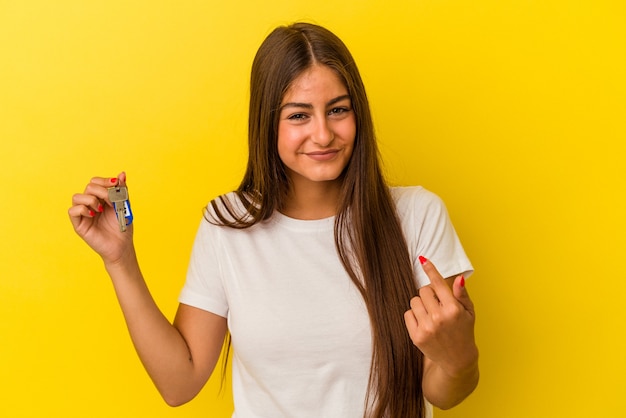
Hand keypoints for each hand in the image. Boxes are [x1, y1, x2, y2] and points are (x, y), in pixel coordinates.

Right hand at [68, 172, 133, 264]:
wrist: (121, 247)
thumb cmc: (123, 227)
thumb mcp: (124, 206)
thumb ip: (122, 191)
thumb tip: (122, 174)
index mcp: (101, 198)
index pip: (95, 182)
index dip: (105, 181)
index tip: (116, 184)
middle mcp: (90, 204)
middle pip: (88, 187)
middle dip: (102, 191)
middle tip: (112, 202)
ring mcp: (84, 214)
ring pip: (77, 196)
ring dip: (91, 199)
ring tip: (101, 209)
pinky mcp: (79, 224)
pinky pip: (72, 210)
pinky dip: (83, 209)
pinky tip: (94, 214)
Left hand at [404, 257, 477, 376]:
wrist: (457, 359)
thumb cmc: (464, 331)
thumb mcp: (469, 312)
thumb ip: (462, 294)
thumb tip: (458, 278)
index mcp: (453, 309)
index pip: (438, 284)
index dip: (431, 270)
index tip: (422, 259)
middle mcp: (439, 318)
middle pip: (423, 290)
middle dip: (429, 295)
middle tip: (437, 305)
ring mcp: (426, 328)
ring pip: (414, 301)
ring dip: (421, 305)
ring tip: (431, 315)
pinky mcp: (416, 336)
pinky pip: (407, 314)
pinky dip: (414, 316)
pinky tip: (424, 323)